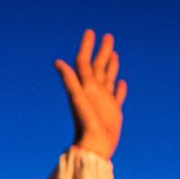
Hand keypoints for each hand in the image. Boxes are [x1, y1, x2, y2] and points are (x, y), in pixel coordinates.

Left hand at [55, 29, 126, 159]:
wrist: (95, 147)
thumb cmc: (85, 124)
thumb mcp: (77, 99)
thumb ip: (69, 80)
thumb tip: (57, 62)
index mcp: (85, 86)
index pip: (84, 61)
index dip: (86, 46)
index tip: (90, 32)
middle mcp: (94, 91)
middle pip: (98, 66)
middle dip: (101, 51)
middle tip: (107, 35)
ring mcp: (104, 101)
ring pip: (108, 78)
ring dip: (110, 65)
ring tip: (113, 52)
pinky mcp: (113, 111)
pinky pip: (117, 96)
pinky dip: (119, 88)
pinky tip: (122, 82)